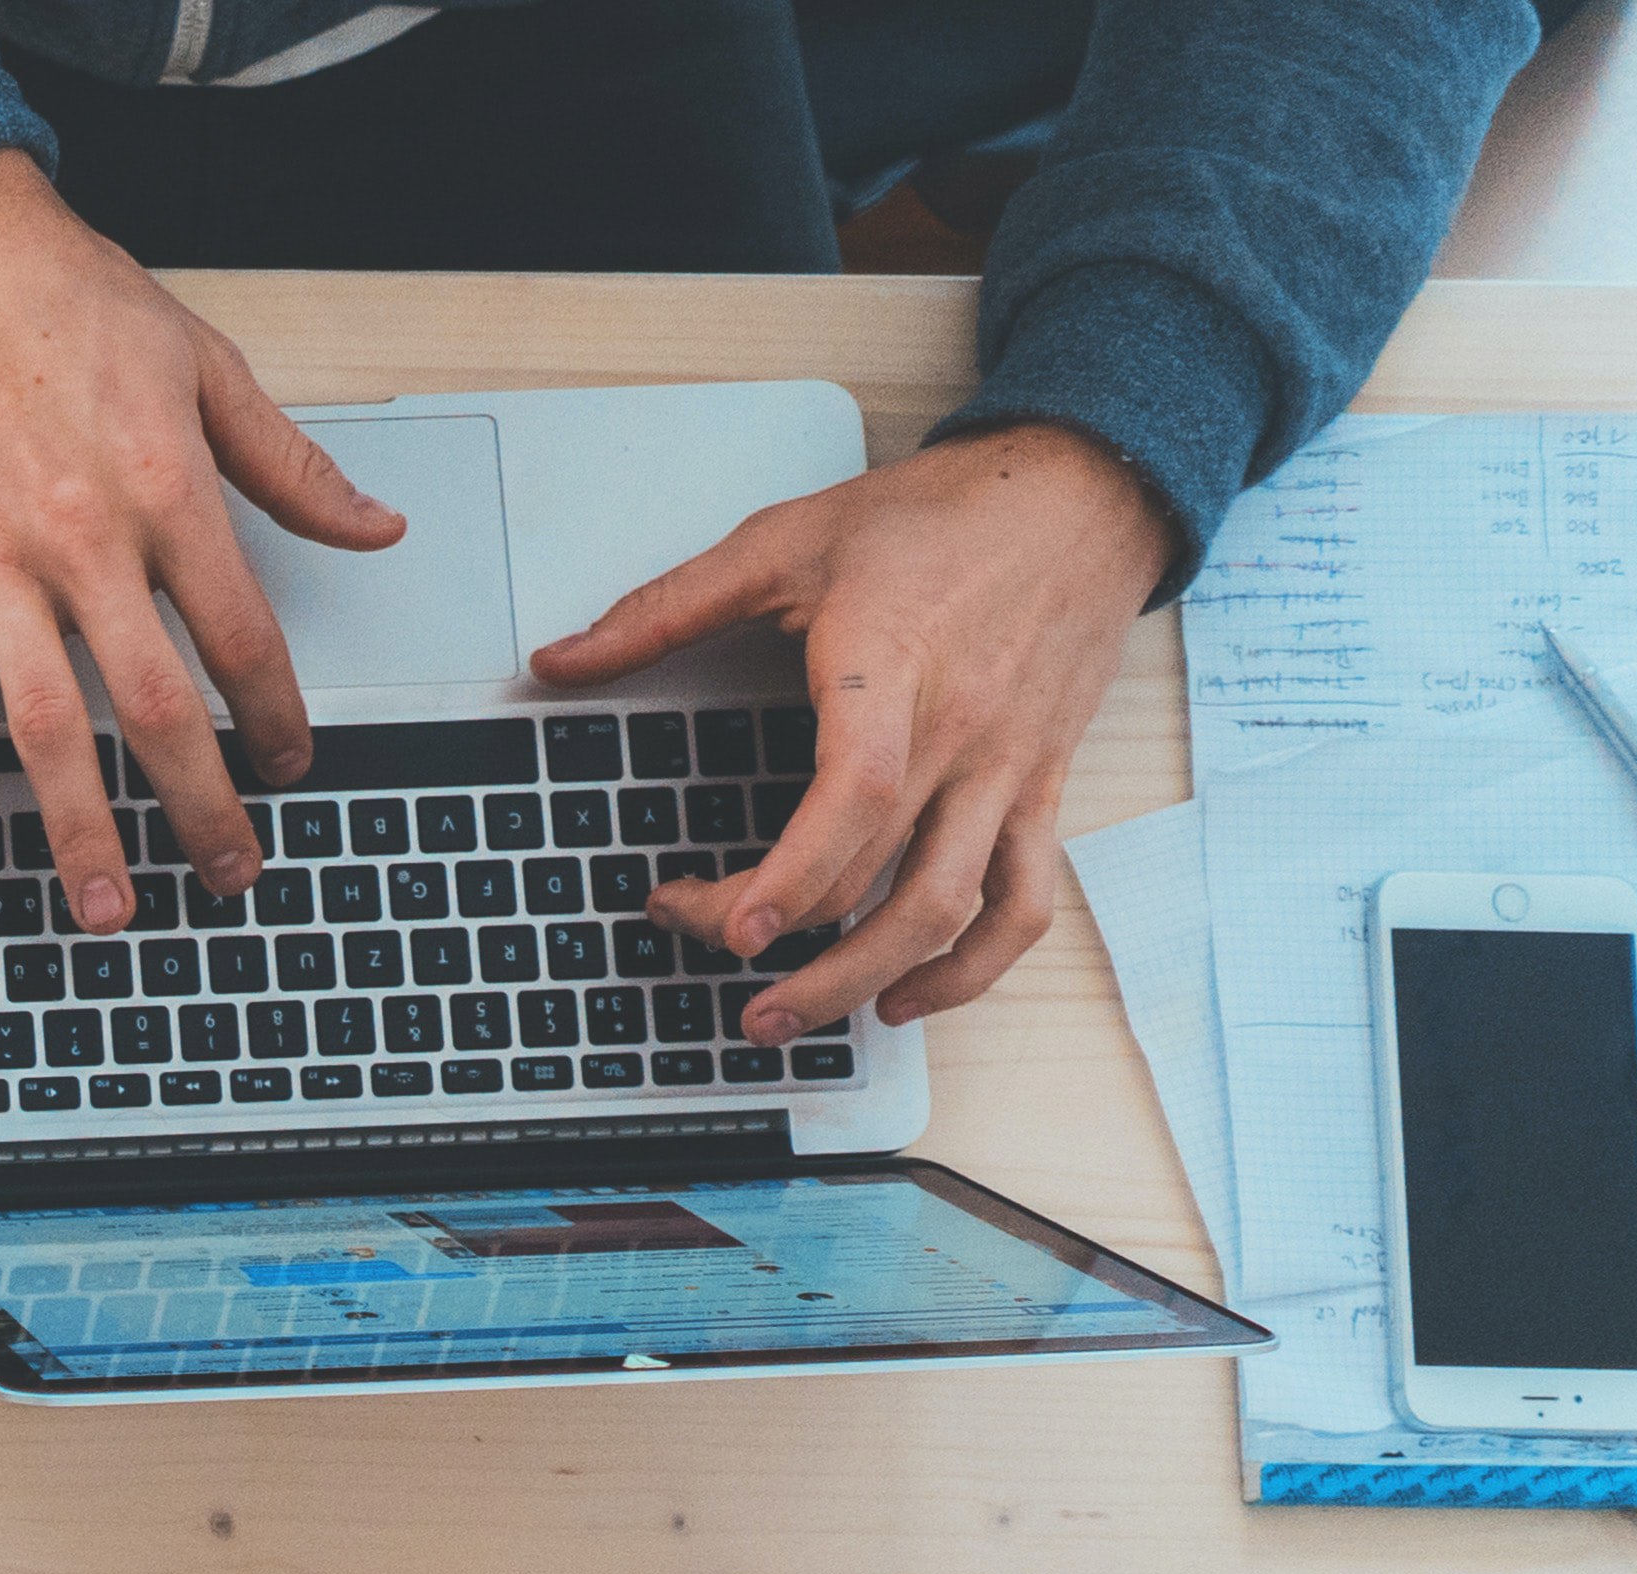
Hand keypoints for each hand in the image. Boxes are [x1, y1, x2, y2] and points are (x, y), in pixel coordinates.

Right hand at [0, 150, 405, 932]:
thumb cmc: (72, 306)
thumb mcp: (207, 367)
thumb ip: (291, 467)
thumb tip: (376, 530)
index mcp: (166, 488)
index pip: (240, 635)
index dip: (275, 716)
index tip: (291, 766)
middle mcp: (81, 536)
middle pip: (155, 705)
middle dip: (199, 805)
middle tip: (227, 871)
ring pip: (47, 723)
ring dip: (80, 827)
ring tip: (109, 905)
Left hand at [533, 421, 1176, 1043]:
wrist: (1079, 493)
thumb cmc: (938, 518)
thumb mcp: (786, 540)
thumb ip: (665, 608)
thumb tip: (557, 660)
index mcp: (894, 671)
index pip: (857, 797)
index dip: (793, 877)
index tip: (726, 928)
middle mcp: (962, 735)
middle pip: (880, 877)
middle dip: (782, 937)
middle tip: (699, 944)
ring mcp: (1007, 771)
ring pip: (952, 911)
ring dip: (867, 981)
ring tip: (787, 1018)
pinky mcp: (1039, 789)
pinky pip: (1024, 903)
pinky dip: (972, 968)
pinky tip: (904, 995)